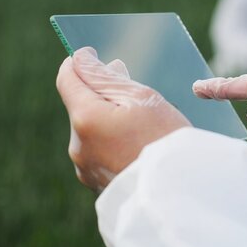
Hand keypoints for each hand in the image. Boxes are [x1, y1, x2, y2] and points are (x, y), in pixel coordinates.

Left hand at [56, 47, 190, 191]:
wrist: (179, 191)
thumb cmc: (166, 140)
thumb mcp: (141, 97)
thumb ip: (105, 76)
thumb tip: (81, 59)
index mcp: (85, 119)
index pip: (67, 79)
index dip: (79, 62)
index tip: (94, 54)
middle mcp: (78, 144)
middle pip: (81, 105)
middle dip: (101, 93)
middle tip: (132, 86)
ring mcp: (85, 167)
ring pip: (90, 129)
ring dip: (108, 118)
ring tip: (143, 123)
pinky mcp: (95, 182)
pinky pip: (98, 151)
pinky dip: (112, 141)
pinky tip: (138, 143)